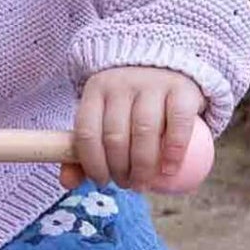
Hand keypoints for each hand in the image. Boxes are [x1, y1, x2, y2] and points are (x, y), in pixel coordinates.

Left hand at [63, 67, 205, 192]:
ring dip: (143, 167)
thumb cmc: (130, 101)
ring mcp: (153, 84)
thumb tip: (67, 183)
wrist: (166, 64)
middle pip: (115, 137)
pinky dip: (173, 152)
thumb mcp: (104, 115)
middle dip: (119, 170)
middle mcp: (122, 83)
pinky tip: (168, 170)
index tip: (102, 181)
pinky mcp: (182, 89)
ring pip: (144, 132)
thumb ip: (86, 148)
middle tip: (127, 184)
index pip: (87, 132)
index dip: (92, 163)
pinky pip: (178, 125)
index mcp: (96, 89)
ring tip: (143, 183)